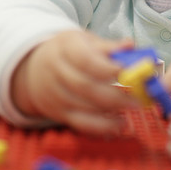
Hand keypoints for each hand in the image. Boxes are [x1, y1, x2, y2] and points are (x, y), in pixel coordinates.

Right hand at [11, 31, 135, 134]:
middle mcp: (57, 70)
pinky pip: (79, 123)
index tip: (129, 73)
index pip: (86, 60)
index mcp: (66, 47)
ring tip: (130, 114)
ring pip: (82, 108)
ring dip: (109, 114)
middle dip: (114, 96)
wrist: (34, 68)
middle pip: (84, 86)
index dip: (108, 69)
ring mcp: (55, 93)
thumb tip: (130, 46)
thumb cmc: (69, 52)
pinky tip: (116, 126)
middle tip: (136, 101)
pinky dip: (99, 127)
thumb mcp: (85, 41)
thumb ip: (108, 47)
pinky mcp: (57, 112)